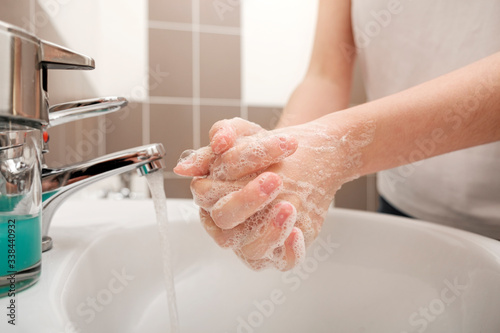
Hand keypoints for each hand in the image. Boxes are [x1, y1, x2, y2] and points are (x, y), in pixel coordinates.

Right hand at [174, 117, 373, 269]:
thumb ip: (223, 133)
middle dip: (247, 200)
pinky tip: (298, 232)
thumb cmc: (266, 147)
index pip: (206, 190)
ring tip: (289, 207)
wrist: (304, 158)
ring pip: (250, 250)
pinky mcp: (278, 251)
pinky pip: (282, 262)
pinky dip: (289, 251)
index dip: (233, 169)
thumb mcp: (246, 132)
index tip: (265, 151)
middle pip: (224, 219)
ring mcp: (250, 240)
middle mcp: (226, 223)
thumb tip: (198, 157)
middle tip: (275, 179)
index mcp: (209, 195)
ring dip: (269, 230)